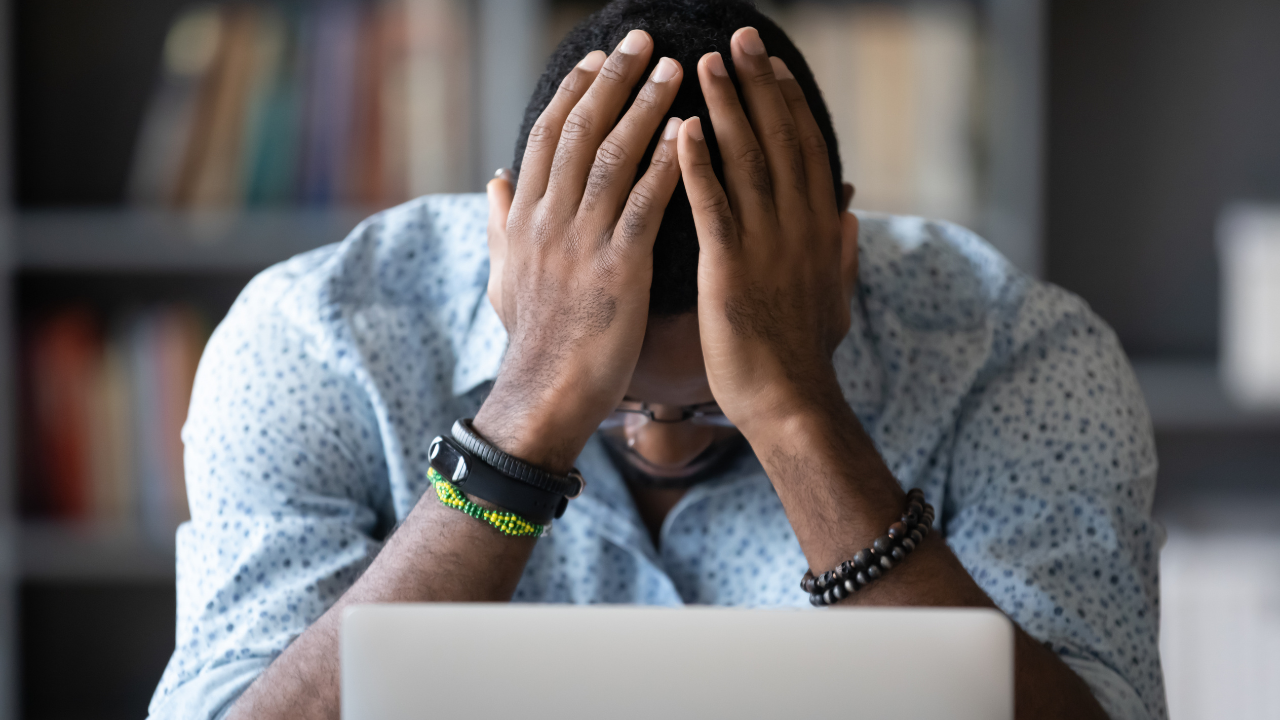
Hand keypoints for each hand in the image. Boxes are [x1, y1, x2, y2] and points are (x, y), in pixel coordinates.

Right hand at [477, 30, 684, 471]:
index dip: (573, 92)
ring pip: (612, 157)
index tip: (598, 58)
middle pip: (579, 131)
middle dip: (612, 80)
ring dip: (645, 107)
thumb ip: (499, 223)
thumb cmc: (533, 338)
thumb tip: (494, 179)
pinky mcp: (617, 269)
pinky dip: (666, 164)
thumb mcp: (504, 275)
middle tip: (642, 41)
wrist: (545, 393)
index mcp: (525, 217)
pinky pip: (643, 204)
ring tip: (676, 70)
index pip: (547, 136)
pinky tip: (689, 133)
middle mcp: (548, 219)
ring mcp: (581, 242)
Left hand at [677, 27, 859, 436]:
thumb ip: (841, 253)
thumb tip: (852, 216)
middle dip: (758, 86)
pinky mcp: (731, 269)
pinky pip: (713, 206)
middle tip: (739, 39)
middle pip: (780, 140)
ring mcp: (766, 246)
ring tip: (703, 65)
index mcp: (820, 231)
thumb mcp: (837, 298)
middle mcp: (799, 227)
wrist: (791, 404)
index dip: (789, 103)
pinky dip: (697, 165)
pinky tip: (680, 131)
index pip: (807, 151)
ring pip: (747, 161)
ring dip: (726, 109)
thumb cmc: (805, 356)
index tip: (773, 65)